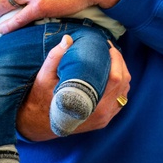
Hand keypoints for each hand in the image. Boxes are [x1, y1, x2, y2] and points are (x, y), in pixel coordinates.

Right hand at [16, 35, 131, 140]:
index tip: (108, 46)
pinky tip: (111, 76)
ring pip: (124, 93)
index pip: (116, 78)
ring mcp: (104, 118)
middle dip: (121, 63)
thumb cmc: (41, 98)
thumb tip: (67, 39)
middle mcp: (102, 113)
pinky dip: (120, 87)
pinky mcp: (103, 120)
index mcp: (91, 102)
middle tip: (111, 50)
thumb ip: (56, 57)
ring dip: (122, 74)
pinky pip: (119, 101)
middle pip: (124, 83)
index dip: (116, 59)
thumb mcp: (44, 76)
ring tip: (112, 60)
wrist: (37, 123)